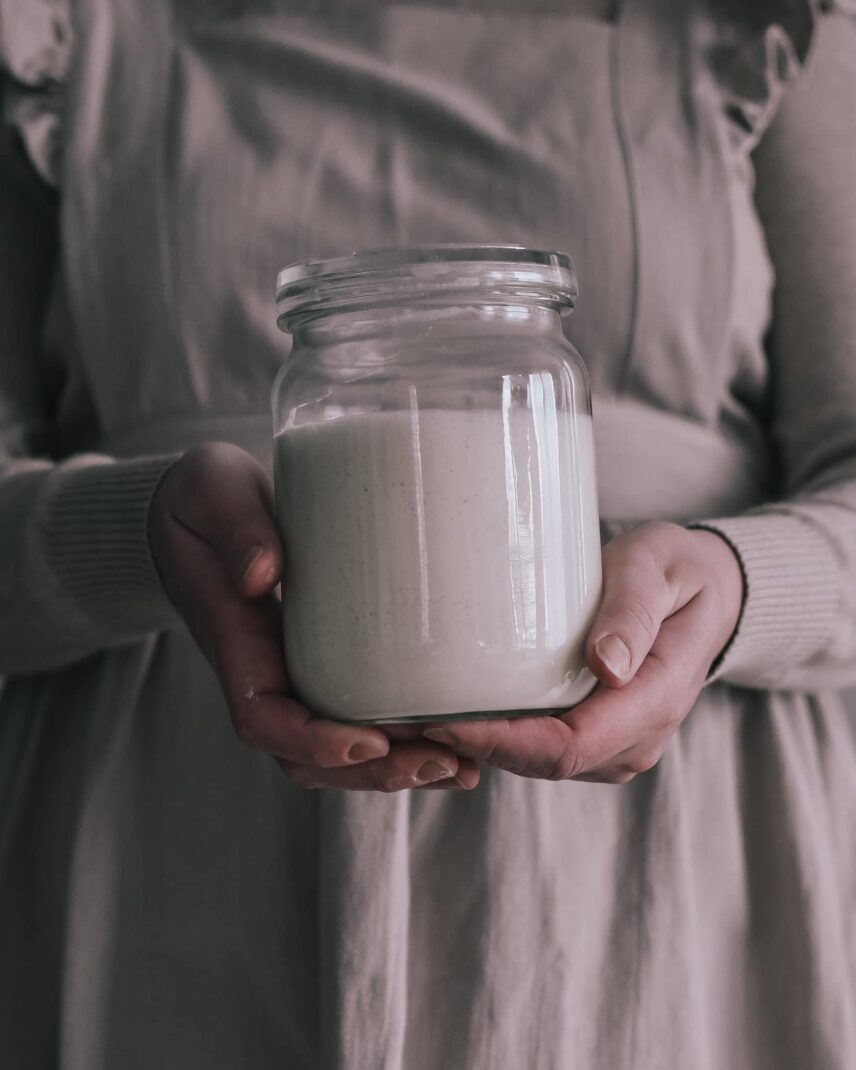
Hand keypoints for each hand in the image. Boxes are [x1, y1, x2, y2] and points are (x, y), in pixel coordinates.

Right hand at [147, 443, 477, 790]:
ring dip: (393, 767)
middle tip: (442, 763)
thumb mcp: (213, 494)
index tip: (369, 743)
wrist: (202, 501)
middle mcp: (262, 670)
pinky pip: (355, 712)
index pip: (263, 719)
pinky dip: (400, 735)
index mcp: (234, 640)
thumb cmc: (204, 496)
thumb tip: (262, 574)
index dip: (314, 744)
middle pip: (307, 755)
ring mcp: (292, 670)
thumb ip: (236, 530)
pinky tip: (453, 735)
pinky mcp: (322, 658)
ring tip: (461, 767)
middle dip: (372, 771)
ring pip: (334, 747)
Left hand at [420, 522, 743, 783]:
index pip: (565, 747)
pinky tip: (448, 710)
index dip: (499, 743)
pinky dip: (492, 736)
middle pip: (539, 762)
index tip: (441, 721)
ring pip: (533, 762)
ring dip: (475, 746)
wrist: (706, 596)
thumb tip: (608, 666)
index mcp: (651, 705)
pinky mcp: (592, 734)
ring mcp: (612, 744)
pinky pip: (537, 747)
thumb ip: (634, 612)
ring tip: (411, 715)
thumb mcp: (660, 571)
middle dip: (471, 748)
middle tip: (400, 718)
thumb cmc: (677, 574)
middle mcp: (630, 741)